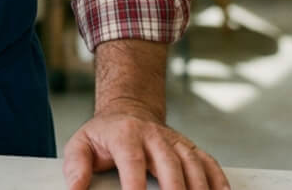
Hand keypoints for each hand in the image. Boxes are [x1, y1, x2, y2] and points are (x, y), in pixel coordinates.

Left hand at [62, 103, 228, 189]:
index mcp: (125, 134)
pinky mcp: (189, 147)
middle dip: (175, 189)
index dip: (135, 183)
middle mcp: (153, 135)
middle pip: (169, 163)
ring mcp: (174, 141)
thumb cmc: (105, 134)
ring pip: (192, 163)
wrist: (128, 110)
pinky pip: (208, 162)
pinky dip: (218, 179)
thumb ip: (76, 166)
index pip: (131, 160)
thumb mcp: (81, 144)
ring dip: (199, 187)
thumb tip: (74, 189)